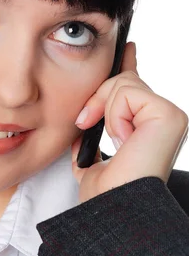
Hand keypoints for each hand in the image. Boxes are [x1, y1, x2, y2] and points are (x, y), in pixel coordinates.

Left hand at [71, 42, 188, 203]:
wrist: (111, 208)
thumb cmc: (104, 190)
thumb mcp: (90, 151)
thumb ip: (95, 128)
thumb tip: (88, 113)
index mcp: (149, 125)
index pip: (136, 86)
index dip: (128, 64)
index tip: (125, 47)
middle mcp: (164, 118)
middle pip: (123, 80)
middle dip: (98, 99)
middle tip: (85, 122)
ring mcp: (170, 115)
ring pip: (122, 83)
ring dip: (104, 110)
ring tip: (112, 139)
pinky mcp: (169, 115)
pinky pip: (127, 92)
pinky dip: (115, 113)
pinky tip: (123, 138)